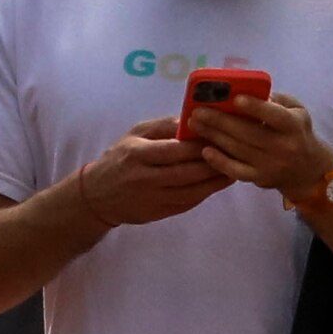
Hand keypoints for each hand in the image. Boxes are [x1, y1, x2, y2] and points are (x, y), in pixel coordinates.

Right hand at [74, 125, 233, 231]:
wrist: (98, 196)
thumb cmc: (119, 158)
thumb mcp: (134, 134)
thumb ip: (162, 126)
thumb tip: (192, 119)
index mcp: (138, 153)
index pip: (175, 150)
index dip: (200, 145)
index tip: (220, 137)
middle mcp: (146, 178)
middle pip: (188, 172)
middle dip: (214, 163)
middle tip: (235, 153)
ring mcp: (153, 199)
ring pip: (192, 191)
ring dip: (215, 181)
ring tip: (234, 169)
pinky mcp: (160, 213)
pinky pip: (188, 203)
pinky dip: (206, 193)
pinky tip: (217, 184)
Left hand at [186, 91, 332, 206]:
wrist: (308, 171)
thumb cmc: (297, 132)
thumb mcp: (297, 110)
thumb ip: (277, 100)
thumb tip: (251, 92)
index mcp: (293, 126)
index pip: (275, 116)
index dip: (255, 108)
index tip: (235, 99)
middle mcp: (283, 147)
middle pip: (248, 133)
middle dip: (220, 121)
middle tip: (198, 110)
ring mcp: (271, 165)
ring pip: (238, 150)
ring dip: (213, 136)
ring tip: (195, 123)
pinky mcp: (260, 179)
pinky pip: (237, 171)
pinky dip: (220, 162)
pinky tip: (205, 150)